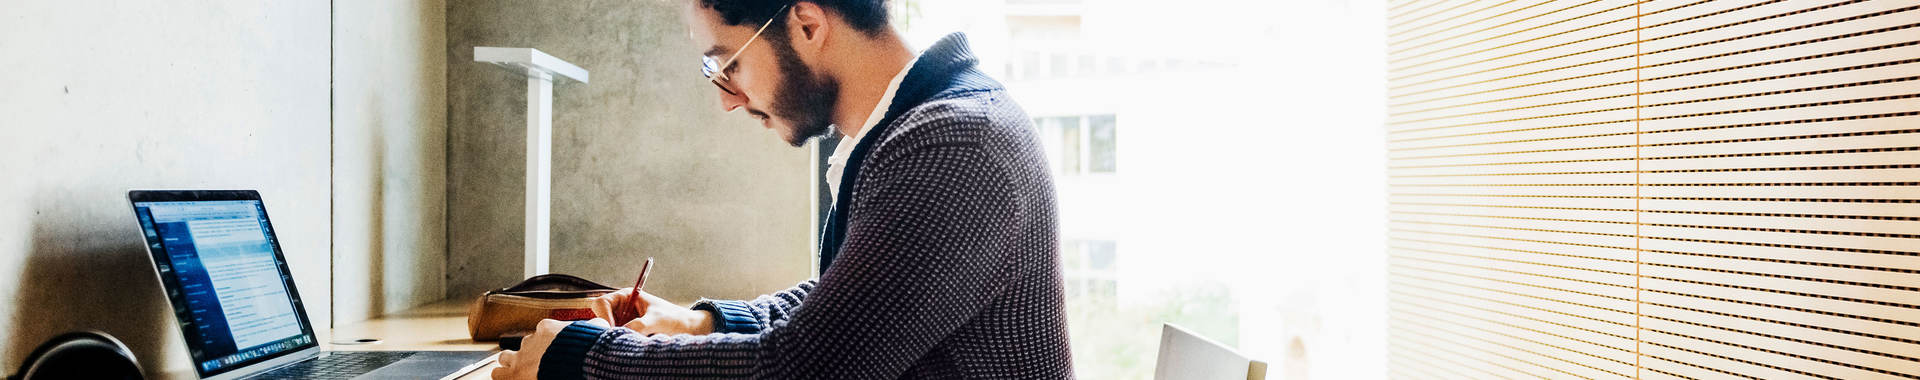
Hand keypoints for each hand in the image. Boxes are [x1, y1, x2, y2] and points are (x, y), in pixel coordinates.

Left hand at [491, 318, 605, 379]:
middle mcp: (531, 341)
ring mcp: (520, 357)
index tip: (553, 352)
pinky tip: (511, 379)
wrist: (579, 364)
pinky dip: (503, 376)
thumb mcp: (597, 330)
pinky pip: (498, 374)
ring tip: (518, 373)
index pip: (540, 333)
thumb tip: (601, 322)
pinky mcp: (514, 374)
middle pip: (523, 345)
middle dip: (528, 354)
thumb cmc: (589, 349)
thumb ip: (594, 325)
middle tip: (537, 364)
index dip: (547, 344)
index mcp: (548, 328)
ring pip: (505, 358)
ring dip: (510, 364)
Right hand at [589, 288, 715, 335]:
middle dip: (608, 329)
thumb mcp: (657, 320)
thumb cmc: (674, 318)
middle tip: (620, 338)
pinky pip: (615, 340)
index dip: (604, 316)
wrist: (688, 329)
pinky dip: (621, 343)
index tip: (613, 329)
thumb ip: (639, 325)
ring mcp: (622, 322)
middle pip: (599, 318)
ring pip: (607, 332)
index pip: (601, 303)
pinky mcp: (627, 334)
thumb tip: (621, 333)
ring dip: (616, 337)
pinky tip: (634, 345)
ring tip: (634, 340)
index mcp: (626, 296)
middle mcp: (621, 308)